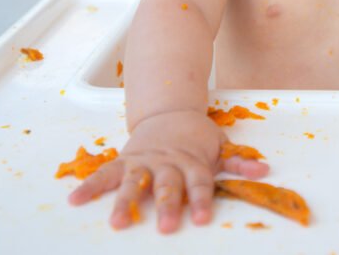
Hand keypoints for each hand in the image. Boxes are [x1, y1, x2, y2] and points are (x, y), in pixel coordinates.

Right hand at [67, 109, 269, 232]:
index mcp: (191, 161)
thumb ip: (238, 161)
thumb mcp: (220, 145)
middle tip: (164, 227)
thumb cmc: (195, 135)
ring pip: (134, 183)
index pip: (198, 183)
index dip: (200, 200)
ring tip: (117, 223)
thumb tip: (264, 171)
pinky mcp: (124, 160)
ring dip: (125, 203)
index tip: (201, 219)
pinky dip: (89, 186)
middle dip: (165, 206)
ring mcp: (143, 161)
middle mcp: (166, 162)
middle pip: (166, 186)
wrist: (167, 110)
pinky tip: (74, 201)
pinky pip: (104, 175)